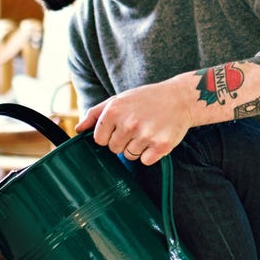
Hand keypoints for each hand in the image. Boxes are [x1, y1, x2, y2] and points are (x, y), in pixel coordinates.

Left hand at [77, 78, 192, 164]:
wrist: (181, 98)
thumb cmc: (147, 99)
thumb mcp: (119, 99)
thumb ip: (96, 114)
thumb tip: (78, 129)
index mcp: (114, 111)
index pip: (99, 139)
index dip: (109, 135)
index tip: (121, 126)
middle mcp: (128, 123)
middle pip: (114, 149)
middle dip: (123, 141)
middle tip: (138, 127)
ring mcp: (145, 135)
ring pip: (129, 156)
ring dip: (137, 147)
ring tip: (148, 131)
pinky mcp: (161, 146)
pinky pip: (145, 161)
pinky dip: (150, 154)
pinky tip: (157, 138)